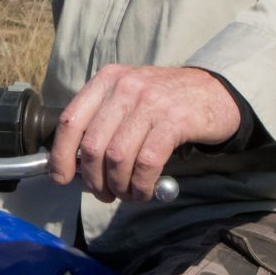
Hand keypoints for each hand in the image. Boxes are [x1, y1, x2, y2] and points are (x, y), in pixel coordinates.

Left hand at [48, 65, 240, 202]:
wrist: (215, 91)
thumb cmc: (165, 102)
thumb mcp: (129, 98)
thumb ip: (103, 122)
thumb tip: (74, 165)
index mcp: (107, 80)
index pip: (70, 121)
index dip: (60, 155)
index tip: (60, 179)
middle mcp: (125, 87)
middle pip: (92, 145)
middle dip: (94, 180)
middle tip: (105, 194)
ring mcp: (150, 102)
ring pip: (117, 157)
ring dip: (118, 186)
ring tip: (127, 194)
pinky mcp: (174, 120)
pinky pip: (146, 163)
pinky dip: (141, 185)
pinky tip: (144, 192)